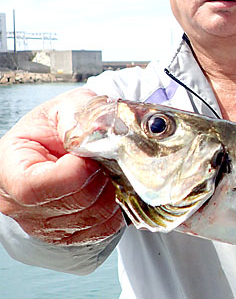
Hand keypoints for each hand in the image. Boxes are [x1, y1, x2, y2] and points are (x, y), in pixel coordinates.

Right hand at [0, 88, 123, 244]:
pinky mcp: (68, 236)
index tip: (90, 157)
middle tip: (105, 160)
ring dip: (111, 192)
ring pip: (93, 218)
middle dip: (100, 179)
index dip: (73, 173)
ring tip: (106, 172)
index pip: (34, 186)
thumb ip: (77, 116)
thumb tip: (94, 132)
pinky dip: (116, 209)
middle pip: (72, 204)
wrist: (63, 144)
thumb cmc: (58, 128)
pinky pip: (103, 229)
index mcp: (9, 168)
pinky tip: (108, 188)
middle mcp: (18, 204)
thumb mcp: (66, 107)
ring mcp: (42, 224)